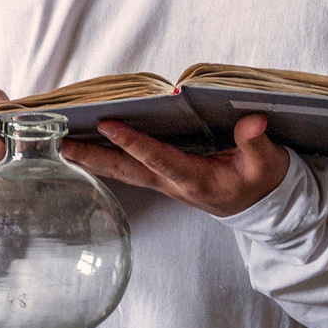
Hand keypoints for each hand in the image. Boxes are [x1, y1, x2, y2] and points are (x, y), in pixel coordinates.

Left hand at [67, 111, 290, 216]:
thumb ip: (256, 142)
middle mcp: (173, 184)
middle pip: (125, 170)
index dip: (133, 142)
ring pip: (121, 171)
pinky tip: (87, 146)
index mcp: (196, 180)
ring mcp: (165, 183)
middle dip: (91, 156)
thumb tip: (251, 120)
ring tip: (61, 142)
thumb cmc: (262, 181)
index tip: (107, 125)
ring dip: (91, 158)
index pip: (158, 158)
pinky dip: (105, 158)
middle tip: (59, 142)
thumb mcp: (267, 163)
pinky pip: (128, 168)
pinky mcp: (163, 178)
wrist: (262, 207)